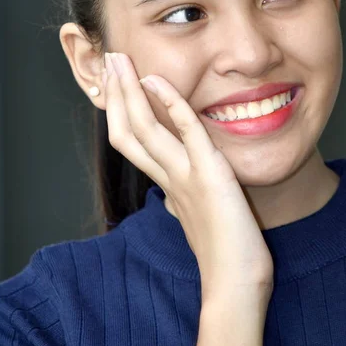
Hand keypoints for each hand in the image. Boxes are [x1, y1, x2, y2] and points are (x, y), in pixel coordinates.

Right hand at [102, 52, 273, 299]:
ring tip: (120, 60)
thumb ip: (181, 198)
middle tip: (109, 60)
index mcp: (166, 185)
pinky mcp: (208, 175)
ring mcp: (184, 176)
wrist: (236, 286)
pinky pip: (185, 132)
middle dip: (115, 94)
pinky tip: (157, 80)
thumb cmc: (224, 254)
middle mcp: (167, 177)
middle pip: (125, 130)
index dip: (119, 111)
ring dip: (129, 91)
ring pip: (143, 129)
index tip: (117, 84)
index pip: (131, 142)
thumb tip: (171, 194)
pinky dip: (170, 103)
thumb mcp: (196, 217)